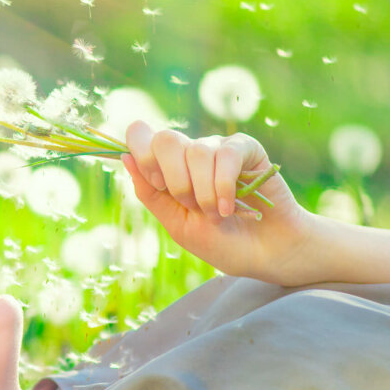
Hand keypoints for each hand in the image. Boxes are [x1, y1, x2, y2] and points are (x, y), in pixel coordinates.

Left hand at [122, 120, 315, 284]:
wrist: (266, 254)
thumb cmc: (221, 242)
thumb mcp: (177, 224)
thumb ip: (150, 193)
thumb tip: (123, 156)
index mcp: (167, 168)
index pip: (140, 134)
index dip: (142, 155)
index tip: (159, 185)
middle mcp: (189, 154)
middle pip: (165, 139)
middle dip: (175, 180)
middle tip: (191, 206)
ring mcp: (218, 149)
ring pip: (196, 152)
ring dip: (203, 192)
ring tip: (217, 215)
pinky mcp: (246, 150)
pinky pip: (225, 154)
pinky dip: (223, 185)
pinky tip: (230, 206)